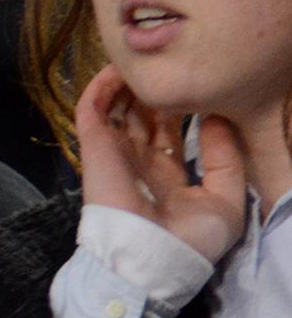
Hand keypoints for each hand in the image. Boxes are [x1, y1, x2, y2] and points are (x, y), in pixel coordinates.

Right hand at [75, 65, 246, 264]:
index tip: (194, 86)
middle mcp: (139, 160)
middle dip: (152, 91)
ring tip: (142, 60)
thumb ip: (225, 159)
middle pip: (141, 116)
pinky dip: (101, 87)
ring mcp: (115, 152)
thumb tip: (216, 119)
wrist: (152, 257)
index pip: (168, 132)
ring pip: (115, 108)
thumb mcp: (226, 199)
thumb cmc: (190, 238)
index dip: (179, 108)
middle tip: (166, 66)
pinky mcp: (95, 147)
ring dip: (126, 84)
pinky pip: (91, 109)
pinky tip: (118, 70)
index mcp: (167, 174)